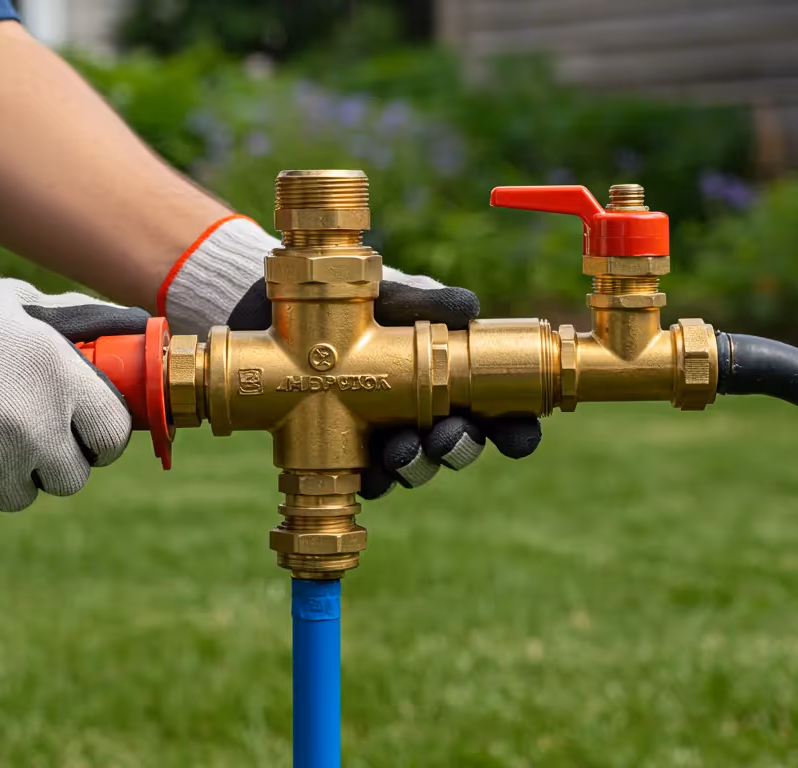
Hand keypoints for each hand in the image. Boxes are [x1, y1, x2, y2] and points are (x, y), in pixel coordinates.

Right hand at [0, 223, 147, 516]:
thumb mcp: (15, 302)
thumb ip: (71, 323)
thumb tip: (125, 326)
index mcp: (58, 376)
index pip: (112, 436)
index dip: (100, 440)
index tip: (85, 438)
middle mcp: (33, 424)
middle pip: (69, 479)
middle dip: (51, 463)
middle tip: (22, 441)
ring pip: (18, 496)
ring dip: (3, 476)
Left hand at [224, 275, 541, 498]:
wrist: (278, 310)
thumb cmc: (352, 300)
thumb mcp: (389, 294)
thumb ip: (424, 303)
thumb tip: (469, 308)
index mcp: (451, 376)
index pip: (498, 411)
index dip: (516, 429)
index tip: (520, 436)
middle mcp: (426, 412)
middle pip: (459, 444)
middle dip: (459, 447)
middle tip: (448, 438)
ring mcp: (388, 435)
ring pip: (417, 466)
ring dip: (417, 464)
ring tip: (402, 450)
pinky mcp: (350, 451)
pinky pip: (370, 479)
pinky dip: (373, 478)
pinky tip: (369, 472)